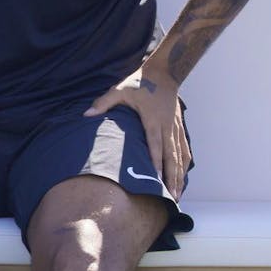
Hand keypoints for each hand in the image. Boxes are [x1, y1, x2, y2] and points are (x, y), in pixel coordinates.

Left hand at [84, 66, 190, 199]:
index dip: (156, 163)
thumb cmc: (139, 82)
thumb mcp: (119, 89)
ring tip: (178, 193)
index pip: (154, 146)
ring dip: (180, 175)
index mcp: (153, 120)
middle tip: (171, 197)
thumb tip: (86, 114)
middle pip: (171, 157)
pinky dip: (184, 163)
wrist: (164, 72)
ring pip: (180, 155)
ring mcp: (175, 127)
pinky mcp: (179, 126)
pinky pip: (184, 149)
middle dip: (172, 178)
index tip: (157, 180)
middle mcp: (167, 126)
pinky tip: (183, 175)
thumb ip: (103, 102)